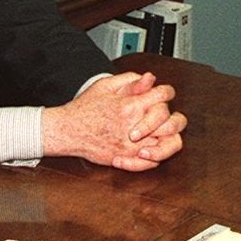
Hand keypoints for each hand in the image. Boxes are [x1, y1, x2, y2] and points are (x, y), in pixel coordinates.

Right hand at [42, 72, 187, 169]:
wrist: (68, 130)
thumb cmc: (85, 108)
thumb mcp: (105, 86)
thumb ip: (130, 80)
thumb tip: (150, 78)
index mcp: (131, 105)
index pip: (163, 95)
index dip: (166, 92)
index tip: (163, 94)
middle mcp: (135, 126)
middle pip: (172, 121)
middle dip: (173, 117)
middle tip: (164, 117)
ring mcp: (133, 145)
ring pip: (168, 144)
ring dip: (169, 138)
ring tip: (162, 134)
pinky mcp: (127, 158)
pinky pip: (152, 162)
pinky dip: (156, 156)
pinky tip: (150, 148)